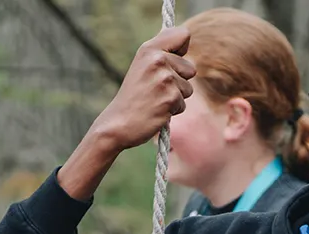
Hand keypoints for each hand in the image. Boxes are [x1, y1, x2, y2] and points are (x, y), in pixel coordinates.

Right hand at [58, 26, 194, 199]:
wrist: (117, 124)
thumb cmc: (132, 96)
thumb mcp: (142, 66)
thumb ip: (162, 52)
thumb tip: (185, 37)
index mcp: (149, 49)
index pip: (183, 34)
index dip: (182, 49)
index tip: (171, 61)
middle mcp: (157, 60)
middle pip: (191, 68)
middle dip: (178, 81)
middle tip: (155, 89)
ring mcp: (165, 79)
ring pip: (188, 88)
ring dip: (175, 97)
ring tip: (154, 100)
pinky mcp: (170, 98)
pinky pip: (183, 104)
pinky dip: (172, 110)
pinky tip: (155, 110)